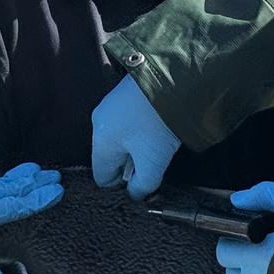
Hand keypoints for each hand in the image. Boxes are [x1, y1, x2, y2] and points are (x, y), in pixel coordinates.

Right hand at [90, 75, 182, 198]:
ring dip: (136, 146)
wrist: (175, 80)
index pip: (102, 177)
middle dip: (130, 163)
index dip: (121, 184)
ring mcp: (110, 105)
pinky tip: (156, 125)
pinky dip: (139, 129)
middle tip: (152, 159)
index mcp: (100, 141)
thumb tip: (135, 194)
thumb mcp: (153, 163)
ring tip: (157, 140)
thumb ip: (142, 186)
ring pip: (119, 139)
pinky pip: (126, 122)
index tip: (141, 177)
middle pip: (110, 157)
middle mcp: (99, 122)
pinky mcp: (123, 94)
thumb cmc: (159, 124)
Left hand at [216, 182, 273, 273]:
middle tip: (253, 239)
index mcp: (259, 256)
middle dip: (237, 257)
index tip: (237, 228)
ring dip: (256, 266)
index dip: (228, 239)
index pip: (225, 255)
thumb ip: (262, 195)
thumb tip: (238, 200)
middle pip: (235, 273)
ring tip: (273, 246)